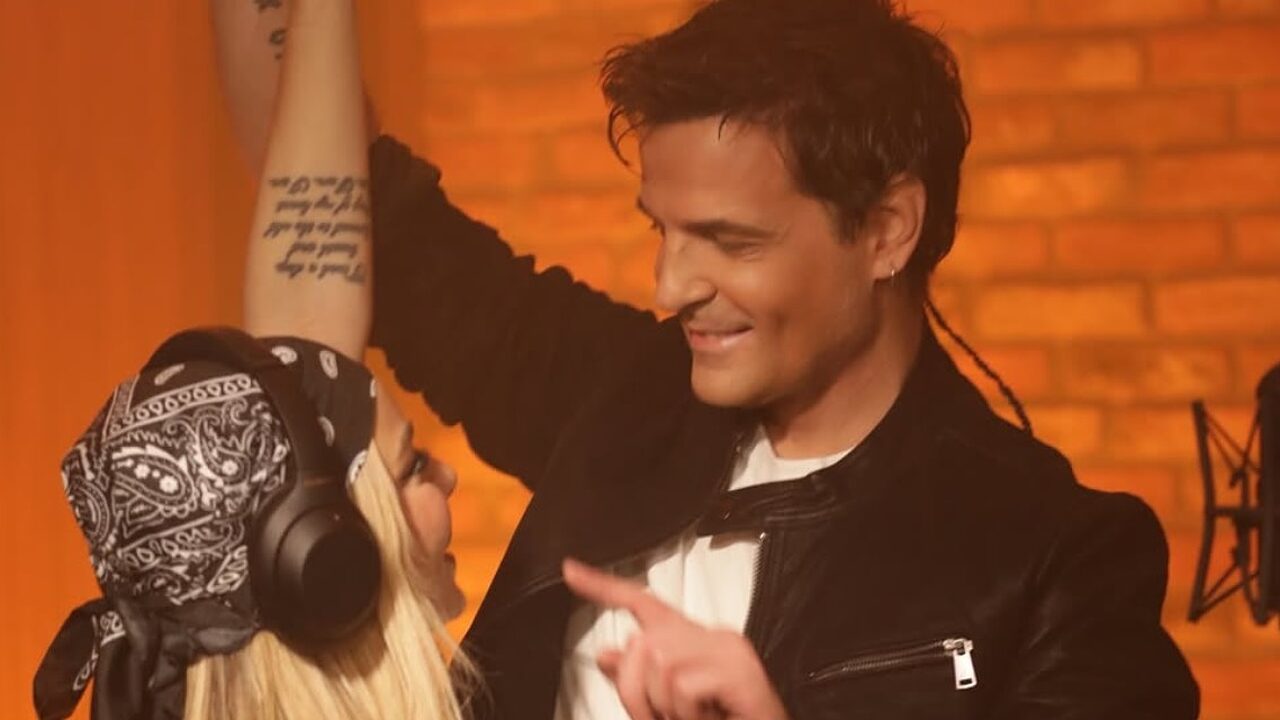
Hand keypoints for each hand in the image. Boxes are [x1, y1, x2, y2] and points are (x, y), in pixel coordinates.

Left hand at [562, 558, 789, 719]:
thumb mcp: (667, 706)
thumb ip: (638, 681)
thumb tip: (606, 656)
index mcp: (692, 640)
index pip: (642, 602)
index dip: (603, 587)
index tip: (571, 571)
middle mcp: (712, 636)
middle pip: (642, 641)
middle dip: (636, 689)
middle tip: (661, 718)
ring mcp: (729, 651)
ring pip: (659, 660)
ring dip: (661, 705)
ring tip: (690, 719)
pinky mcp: (740, 671)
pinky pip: (683, 684)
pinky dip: (685, 713)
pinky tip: (708, 719)